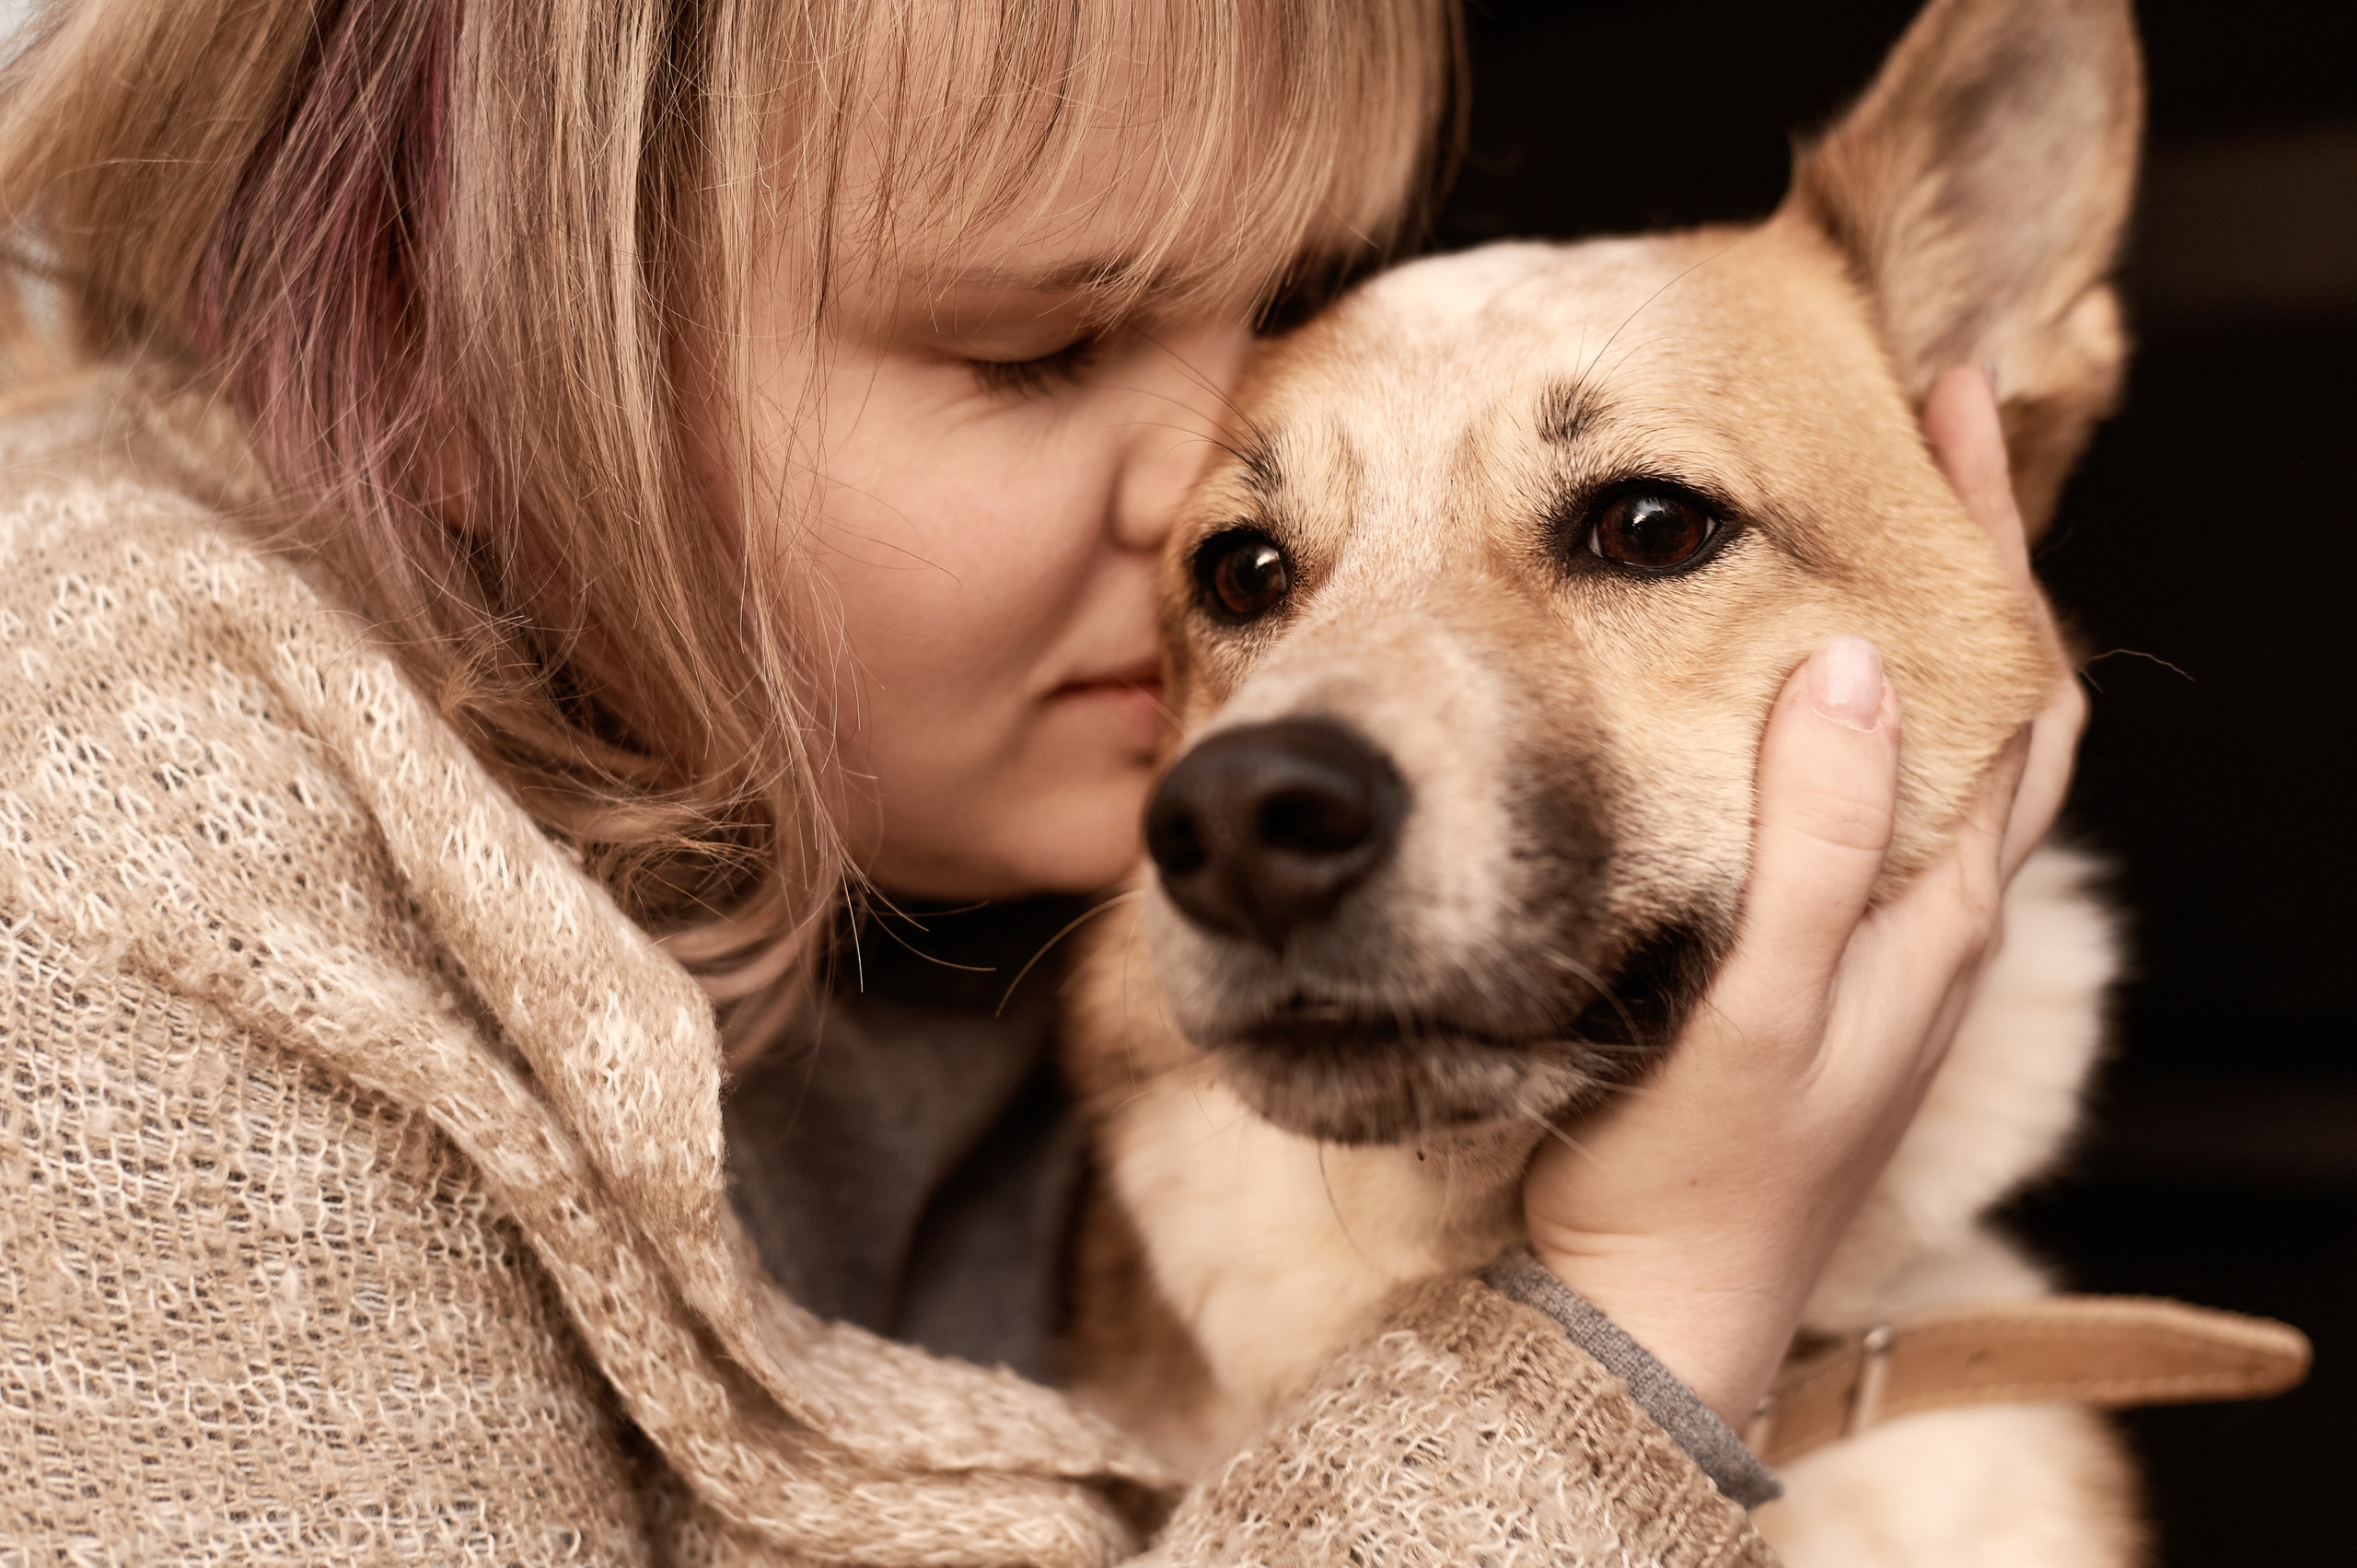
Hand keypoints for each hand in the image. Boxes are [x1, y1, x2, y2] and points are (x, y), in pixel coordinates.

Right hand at [1519, 366, 2086, 1429]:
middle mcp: (1925, 911)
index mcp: (1938, 906)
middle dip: (1964, 557)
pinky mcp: (1807, 963)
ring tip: (1849, 530)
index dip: (1987, 541)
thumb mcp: (1771, 1004)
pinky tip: (1777, 693)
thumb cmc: (1703, 1169)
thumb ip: (1821, 842)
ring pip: (1927, 748)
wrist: (1652, 1300)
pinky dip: (1847, 711)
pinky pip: (1860, 803)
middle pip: (1988, 698)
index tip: (1939, 403)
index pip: (2008, 686)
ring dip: (1915, 627)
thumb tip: (1858, 663)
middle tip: (1907, 428)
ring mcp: (1870, 940)